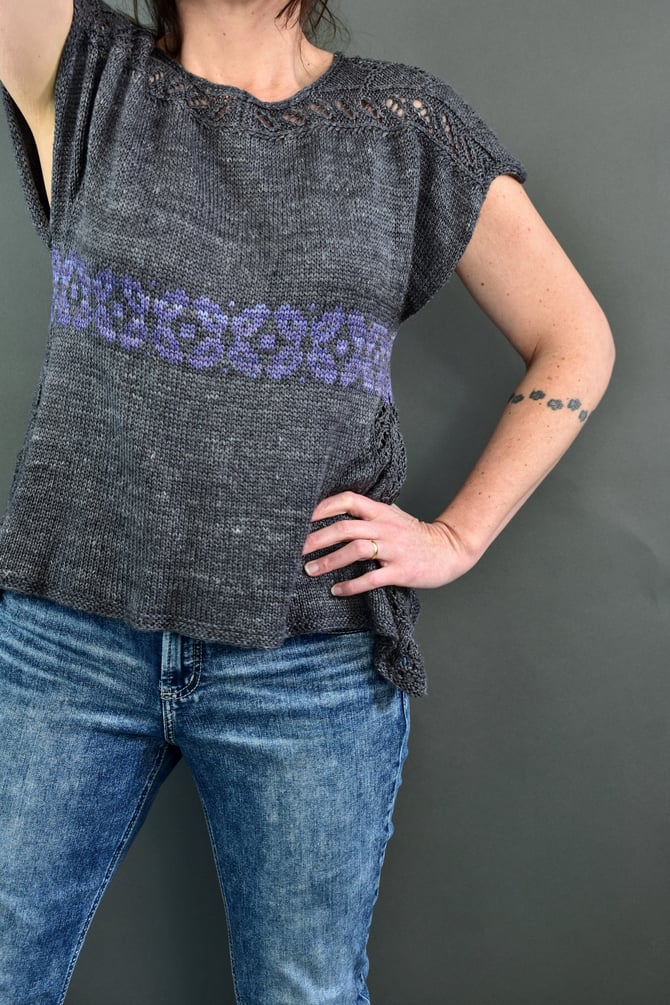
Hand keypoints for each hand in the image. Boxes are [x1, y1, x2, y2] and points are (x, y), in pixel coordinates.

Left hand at [301, 491, 479, 596]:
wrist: (449, 550)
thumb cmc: (416, 535)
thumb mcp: (393, 516)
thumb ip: (370, 512)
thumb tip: (340, 508)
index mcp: (381, 512)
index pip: (348, 500)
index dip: (324, 506)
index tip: (302, 516)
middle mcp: (385, 528)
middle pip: (345, 527)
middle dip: (317, 538)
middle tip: (297, 549)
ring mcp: (393, 549)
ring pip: (355, 549)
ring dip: (329, 561)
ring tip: (310, 570)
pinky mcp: (400, 571)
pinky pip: (371, 578)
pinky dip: (352, 585)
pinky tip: (336, 590)